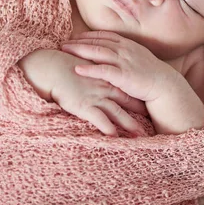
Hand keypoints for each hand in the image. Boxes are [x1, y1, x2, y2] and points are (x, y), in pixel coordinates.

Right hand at [20, 49, 146, 136]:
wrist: (51, 67)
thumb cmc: (65, 66)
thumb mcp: (86, 67)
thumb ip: (95, 73)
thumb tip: (100, 79)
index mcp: (106, 77)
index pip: (126, 87)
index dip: (138, 95)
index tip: (150, 103)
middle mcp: (104, 87)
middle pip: (127, 100)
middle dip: (140, 111)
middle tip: (152, 122)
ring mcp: (96, 96)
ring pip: (117, 112)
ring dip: (129, 124)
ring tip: (140, 136)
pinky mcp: (84, 105)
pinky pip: (99, 119)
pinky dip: (108, 129)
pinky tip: (115, 138)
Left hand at [61, 31, 176, 102]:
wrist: (165, 85)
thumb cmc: (151, 74)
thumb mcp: (138, 57)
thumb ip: (126, 53)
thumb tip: (114, 53)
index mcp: (128, 44)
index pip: (104, 36)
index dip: (89, 35)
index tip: (75, 36)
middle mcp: (124, 49)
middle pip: (97, 41)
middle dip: (79, 41)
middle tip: (63, 43)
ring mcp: (124, 61)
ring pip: (97, 52)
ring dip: (80, 50)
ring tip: (65, 51)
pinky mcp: (123, 75)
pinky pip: (103, 70)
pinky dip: (89, 69)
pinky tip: (77, 69)